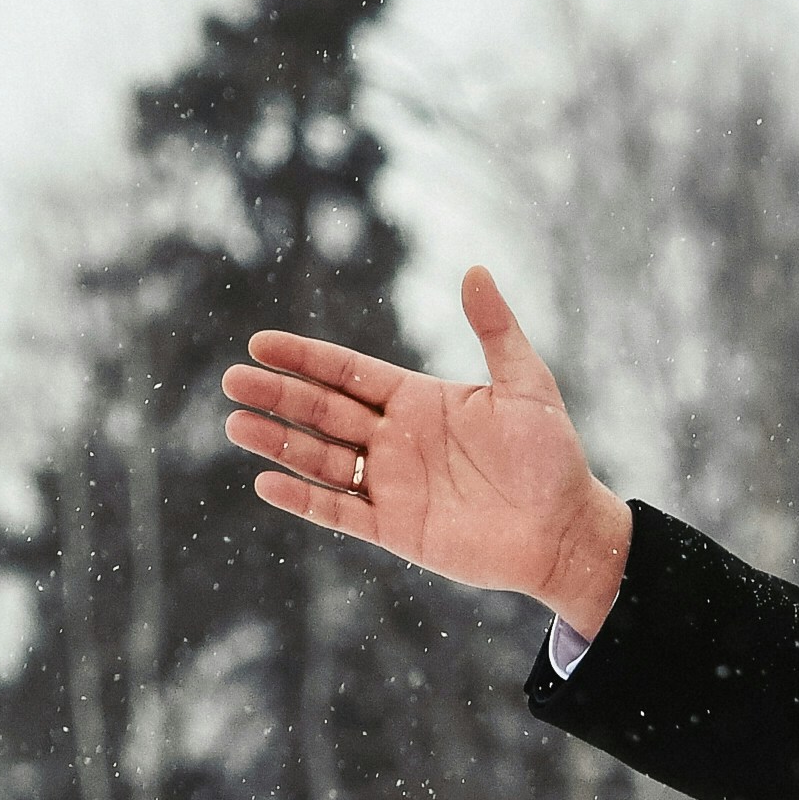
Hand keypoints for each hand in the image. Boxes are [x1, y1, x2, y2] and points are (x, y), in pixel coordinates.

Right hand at [223, 266, 632, 643]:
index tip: (260, 343)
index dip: (304, 357)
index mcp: (416, 399)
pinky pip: (340, 512)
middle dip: (277, 396)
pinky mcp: (396, 529)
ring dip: (278, 443)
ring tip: (235, 426)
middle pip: (321, 411)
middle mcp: (394, 439)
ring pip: (321, 460)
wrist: (566, 530)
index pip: (346, 372)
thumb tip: (474, 269)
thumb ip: (496, 330)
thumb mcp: (527, 385)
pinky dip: (304, 500)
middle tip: (231, 381)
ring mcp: (391, 484)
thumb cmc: (552, 457)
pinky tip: (267, 483)